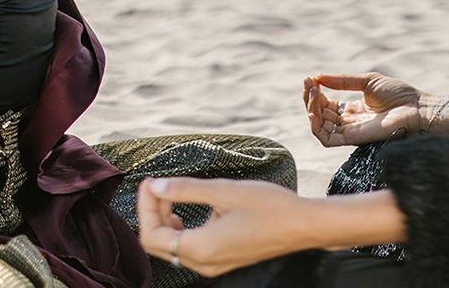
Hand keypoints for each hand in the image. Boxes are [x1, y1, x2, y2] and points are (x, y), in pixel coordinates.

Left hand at [136, 178, 310, 277]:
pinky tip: (194, 211)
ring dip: (166, 222)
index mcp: (200, 248)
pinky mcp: (222, 261)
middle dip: (153, 213)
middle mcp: (203, 264)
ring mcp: (213, 266)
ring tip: (173, 196)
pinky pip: (189, 250)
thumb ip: (185, 190)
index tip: (151, 182)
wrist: (304, 226)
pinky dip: (182, 231)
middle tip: (159, 186)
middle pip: (157, 244)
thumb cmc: (269, 207)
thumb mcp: (224, 192)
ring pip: (172, 249)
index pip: (151, 235)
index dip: (145, 207)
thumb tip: (155, 186)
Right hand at [301, 72, 423, 146]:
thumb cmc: (398, 94)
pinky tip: (313, 111)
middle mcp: (349, 122)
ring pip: (319, 126)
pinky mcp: (353, 140)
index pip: (325, 104)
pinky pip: (326, 139)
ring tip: (312, 92)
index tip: (310, 79)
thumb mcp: (367, 81)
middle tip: (308, 83)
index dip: (315, 93)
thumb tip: (318, 77)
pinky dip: (315, 126)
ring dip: (310, 109)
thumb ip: (342, 81)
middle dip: (310, 98)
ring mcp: (350, 132)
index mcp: (353, 109)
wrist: (416, 108)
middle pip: (319, 114)